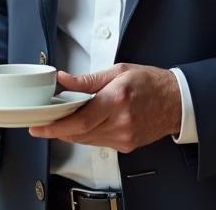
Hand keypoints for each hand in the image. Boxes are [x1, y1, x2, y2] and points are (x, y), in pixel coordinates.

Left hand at [29, 64, 180, 152]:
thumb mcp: (118, 71)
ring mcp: (125, 137)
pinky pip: (98, 143)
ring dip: (71, 132)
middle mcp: (121, 122)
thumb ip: (88, 80)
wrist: (176, 102)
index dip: (57, 126)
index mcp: (118, 99)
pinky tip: (82, 125)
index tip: (39, 126)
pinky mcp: (127, 145)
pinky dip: (86, 135)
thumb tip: (64, 80)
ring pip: (87, 140)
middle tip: (41, 124)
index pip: (81, 119)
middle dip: (58, 130)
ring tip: (59, 121)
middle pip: (81, 133)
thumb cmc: (150, 83)